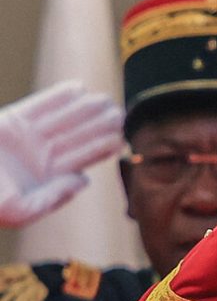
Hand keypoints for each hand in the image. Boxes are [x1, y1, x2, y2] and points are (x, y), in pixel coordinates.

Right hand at [0, 80, 123, 227]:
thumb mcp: (20, 211)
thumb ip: (54, 198)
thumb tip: (84, 180)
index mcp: (47, 178)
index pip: (80, 159)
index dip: (100, 147)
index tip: (121, 138)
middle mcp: (40, 156)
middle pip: (76, 137)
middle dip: (98, 125)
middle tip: (121, 113)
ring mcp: (26, 138)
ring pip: (62, 120)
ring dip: (84, 109)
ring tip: (105, 100)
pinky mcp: (10, 122)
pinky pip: (37, 106)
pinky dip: (57, 97)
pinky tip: (78, 89)